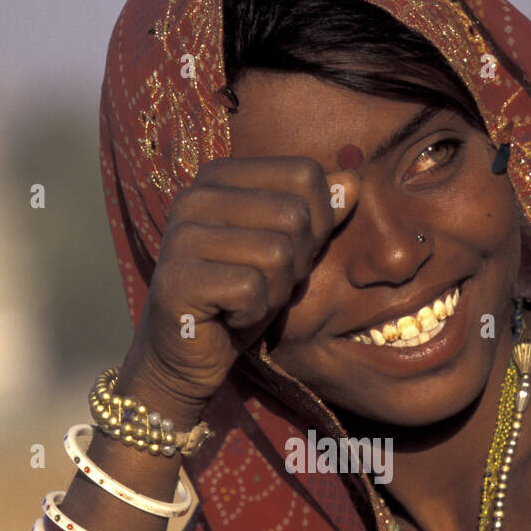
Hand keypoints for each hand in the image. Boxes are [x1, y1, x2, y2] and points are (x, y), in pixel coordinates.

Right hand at [122, 156, 358, 417]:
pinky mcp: (176, 279)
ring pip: (278, 253)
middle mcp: (194, 195)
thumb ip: (318, 216)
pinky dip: (252, 314)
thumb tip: (354, 181)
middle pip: (295, 214)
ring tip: (244, 301)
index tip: (284, 254)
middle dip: (296, 263)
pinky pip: (251, 289)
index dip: (317, 222)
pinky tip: (227, 317)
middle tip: (261, 284)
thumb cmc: (239, 299)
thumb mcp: (289, 253)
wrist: (186, 356)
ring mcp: (180, 235)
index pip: (305, 174)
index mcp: (219, 176)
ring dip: (275, 292)